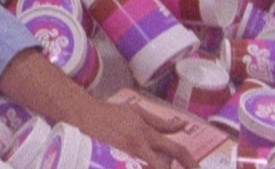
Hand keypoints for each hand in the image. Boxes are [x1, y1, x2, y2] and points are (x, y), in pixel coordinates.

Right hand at [74, 100, 195, 168]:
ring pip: (152, 167)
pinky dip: (145, 167)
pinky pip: (137, 167)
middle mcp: (140, 147)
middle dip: (174, 168)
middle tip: (182, 168)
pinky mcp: (118, 160)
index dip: (191, 162)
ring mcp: (128, 155)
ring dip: (158, 167)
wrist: (83, 115)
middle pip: (163, 167)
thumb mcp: (137, 112)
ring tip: (160, 164)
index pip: (176, 150)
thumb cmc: (111, 112)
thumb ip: (160, 122)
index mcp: (147, 133)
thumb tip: (182, 126)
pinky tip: (144, 166)